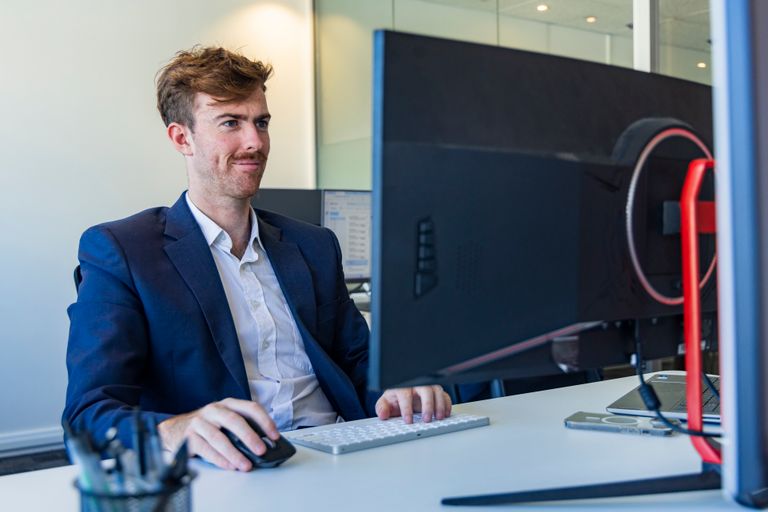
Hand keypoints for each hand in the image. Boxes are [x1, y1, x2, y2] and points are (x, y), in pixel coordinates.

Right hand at [157, 398, 279, 470]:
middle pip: (234, 420)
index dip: (265, 421)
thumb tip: (264, 443)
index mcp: (228, 404)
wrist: (175, 429)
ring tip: (246, 465)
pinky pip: (206, 449)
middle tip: (261, 450)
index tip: (275, 435)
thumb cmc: (207, 426)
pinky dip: (219, 459)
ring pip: (219, 437)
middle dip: (250, 436)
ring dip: (235, 453)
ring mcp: (200, 422)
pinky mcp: (189, 437)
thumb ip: (242, 427)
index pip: (250, 408)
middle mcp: (214, 410)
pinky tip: (229, 466)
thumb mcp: (225, 420)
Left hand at [375, 386, 451, 423]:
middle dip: (427, 405)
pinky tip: (445, 414)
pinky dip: (447, 404)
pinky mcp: (436, 392)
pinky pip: (445, 395)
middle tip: (427, 419)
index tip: (408, 420)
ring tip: (439, 417)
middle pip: (425, 389)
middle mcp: (416, 385)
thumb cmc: (395, 399)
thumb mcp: (386, 403)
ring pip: (437, 390)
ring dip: (440, 404)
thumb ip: (382, 408)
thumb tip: (383, 413)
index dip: (406, 408)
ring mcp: (428, 387)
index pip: (405, 394)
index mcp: (402, 386)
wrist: (403, 394)